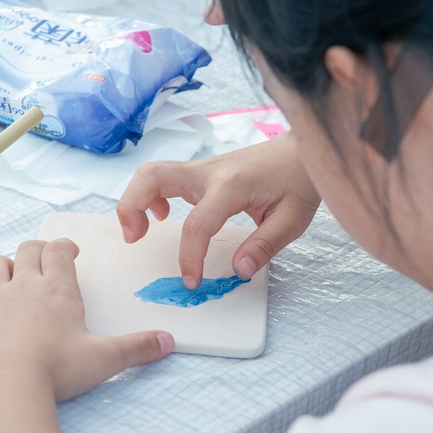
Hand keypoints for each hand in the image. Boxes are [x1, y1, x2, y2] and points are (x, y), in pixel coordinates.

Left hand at [0, 238, 173, 401]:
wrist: (5, 385)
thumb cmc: (57, 370)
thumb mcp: (105, 359)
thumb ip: (137, 348)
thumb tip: (168, 342)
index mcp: (58, 289)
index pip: (59, 250)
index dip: (64, 247)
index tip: (70, 254)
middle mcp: (24, 286)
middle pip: (27, 250)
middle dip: (36, 251)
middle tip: (44, 261)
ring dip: (2, 265)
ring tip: (11, 277)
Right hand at [117, 133, 319, 287]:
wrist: (301, 150)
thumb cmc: (299, 181)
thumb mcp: (293, 219)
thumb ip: (265, 245)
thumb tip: (239, 270)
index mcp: (232, 186)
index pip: (197, 224)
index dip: (189, 258)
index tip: (191, 282)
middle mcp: (209, 172)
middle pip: (152, 176)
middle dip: (131, 206)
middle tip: (133, 238)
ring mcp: (202, 167)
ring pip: (151, 173)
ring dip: (135, 199)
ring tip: (139, 231)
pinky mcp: (201, 171)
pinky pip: (164, 176)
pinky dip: (151, 195)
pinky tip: (163, 215)